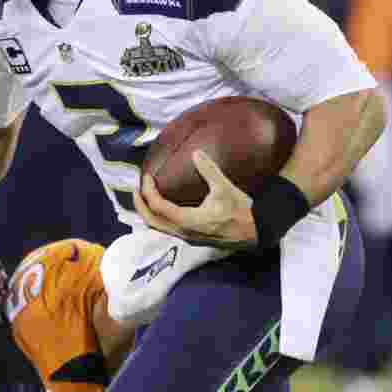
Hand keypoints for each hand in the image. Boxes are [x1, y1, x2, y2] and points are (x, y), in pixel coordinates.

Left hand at [133, 149, 257, 249]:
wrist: (256, 231)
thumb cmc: (241, 211)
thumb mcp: (225, 188)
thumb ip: (209, 170)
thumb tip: (196, 153)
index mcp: (188, 221)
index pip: (158, 207)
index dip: (148, 192)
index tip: (147, 177)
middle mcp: (184, 232)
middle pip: (152, 221)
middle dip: (140, 205)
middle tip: (136, 189)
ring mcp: (188, 237)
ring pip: (160, 228)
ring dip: (149, 213)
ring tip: (146, 197)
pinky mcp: (193, 237)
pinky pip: (168, 228)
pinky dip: (160, 217)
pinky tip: (164, 206)